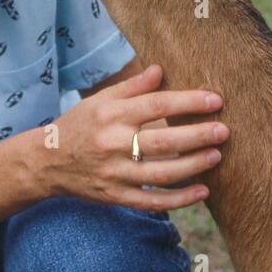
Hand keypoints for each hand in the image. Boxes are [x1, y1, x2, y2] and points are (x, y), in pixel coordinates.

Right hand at [36, 64, 226, 211]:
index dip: (188, 102)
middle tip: (224, 130)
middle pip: (163, 141)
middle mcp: (113, 144)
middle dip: (197, 135)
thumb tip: (160, 70)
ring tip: (216, 155)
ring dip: (193, 166)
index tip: (215, 100)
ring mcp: (114, 173)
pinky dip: (179, 200)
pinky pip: (152, 201)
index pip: (157, 105)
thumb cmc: (79, 125)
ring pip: (161, 173)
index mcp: (111, 115)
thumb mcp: (99, 100)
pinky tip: (201, 192)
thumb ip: (131, 87)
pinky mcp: (115, 196)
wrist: (46, 163)